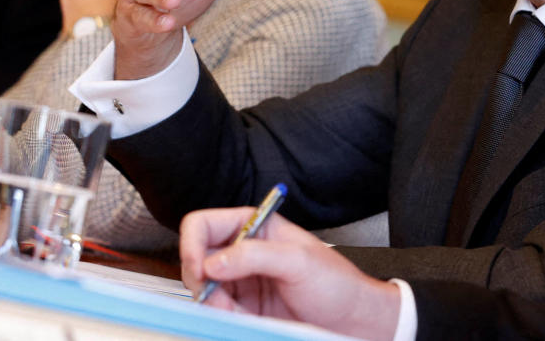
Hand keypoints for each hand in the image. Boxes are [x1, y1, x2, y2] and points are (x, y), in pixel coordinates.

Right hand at [180, 208, 399, 340]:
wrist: (351, 321)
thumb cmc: (336, 283)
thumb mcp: (299, 262)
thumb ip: (255, 255)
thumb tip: (214, 261)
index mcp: (256, 227)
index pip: (205, 224)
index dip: (193, 243)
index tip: (199, 267)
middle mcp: (244, 252)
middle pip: (196, 259)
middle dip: (201, 280)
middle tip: (216, 295)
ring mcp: (241, 282)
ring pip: (202, 290)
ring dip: (211, 304)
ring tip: (236, 311)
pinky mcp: (242, 310)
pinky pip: (215, 313)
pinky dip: (221, 319)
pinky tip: (242, 320)